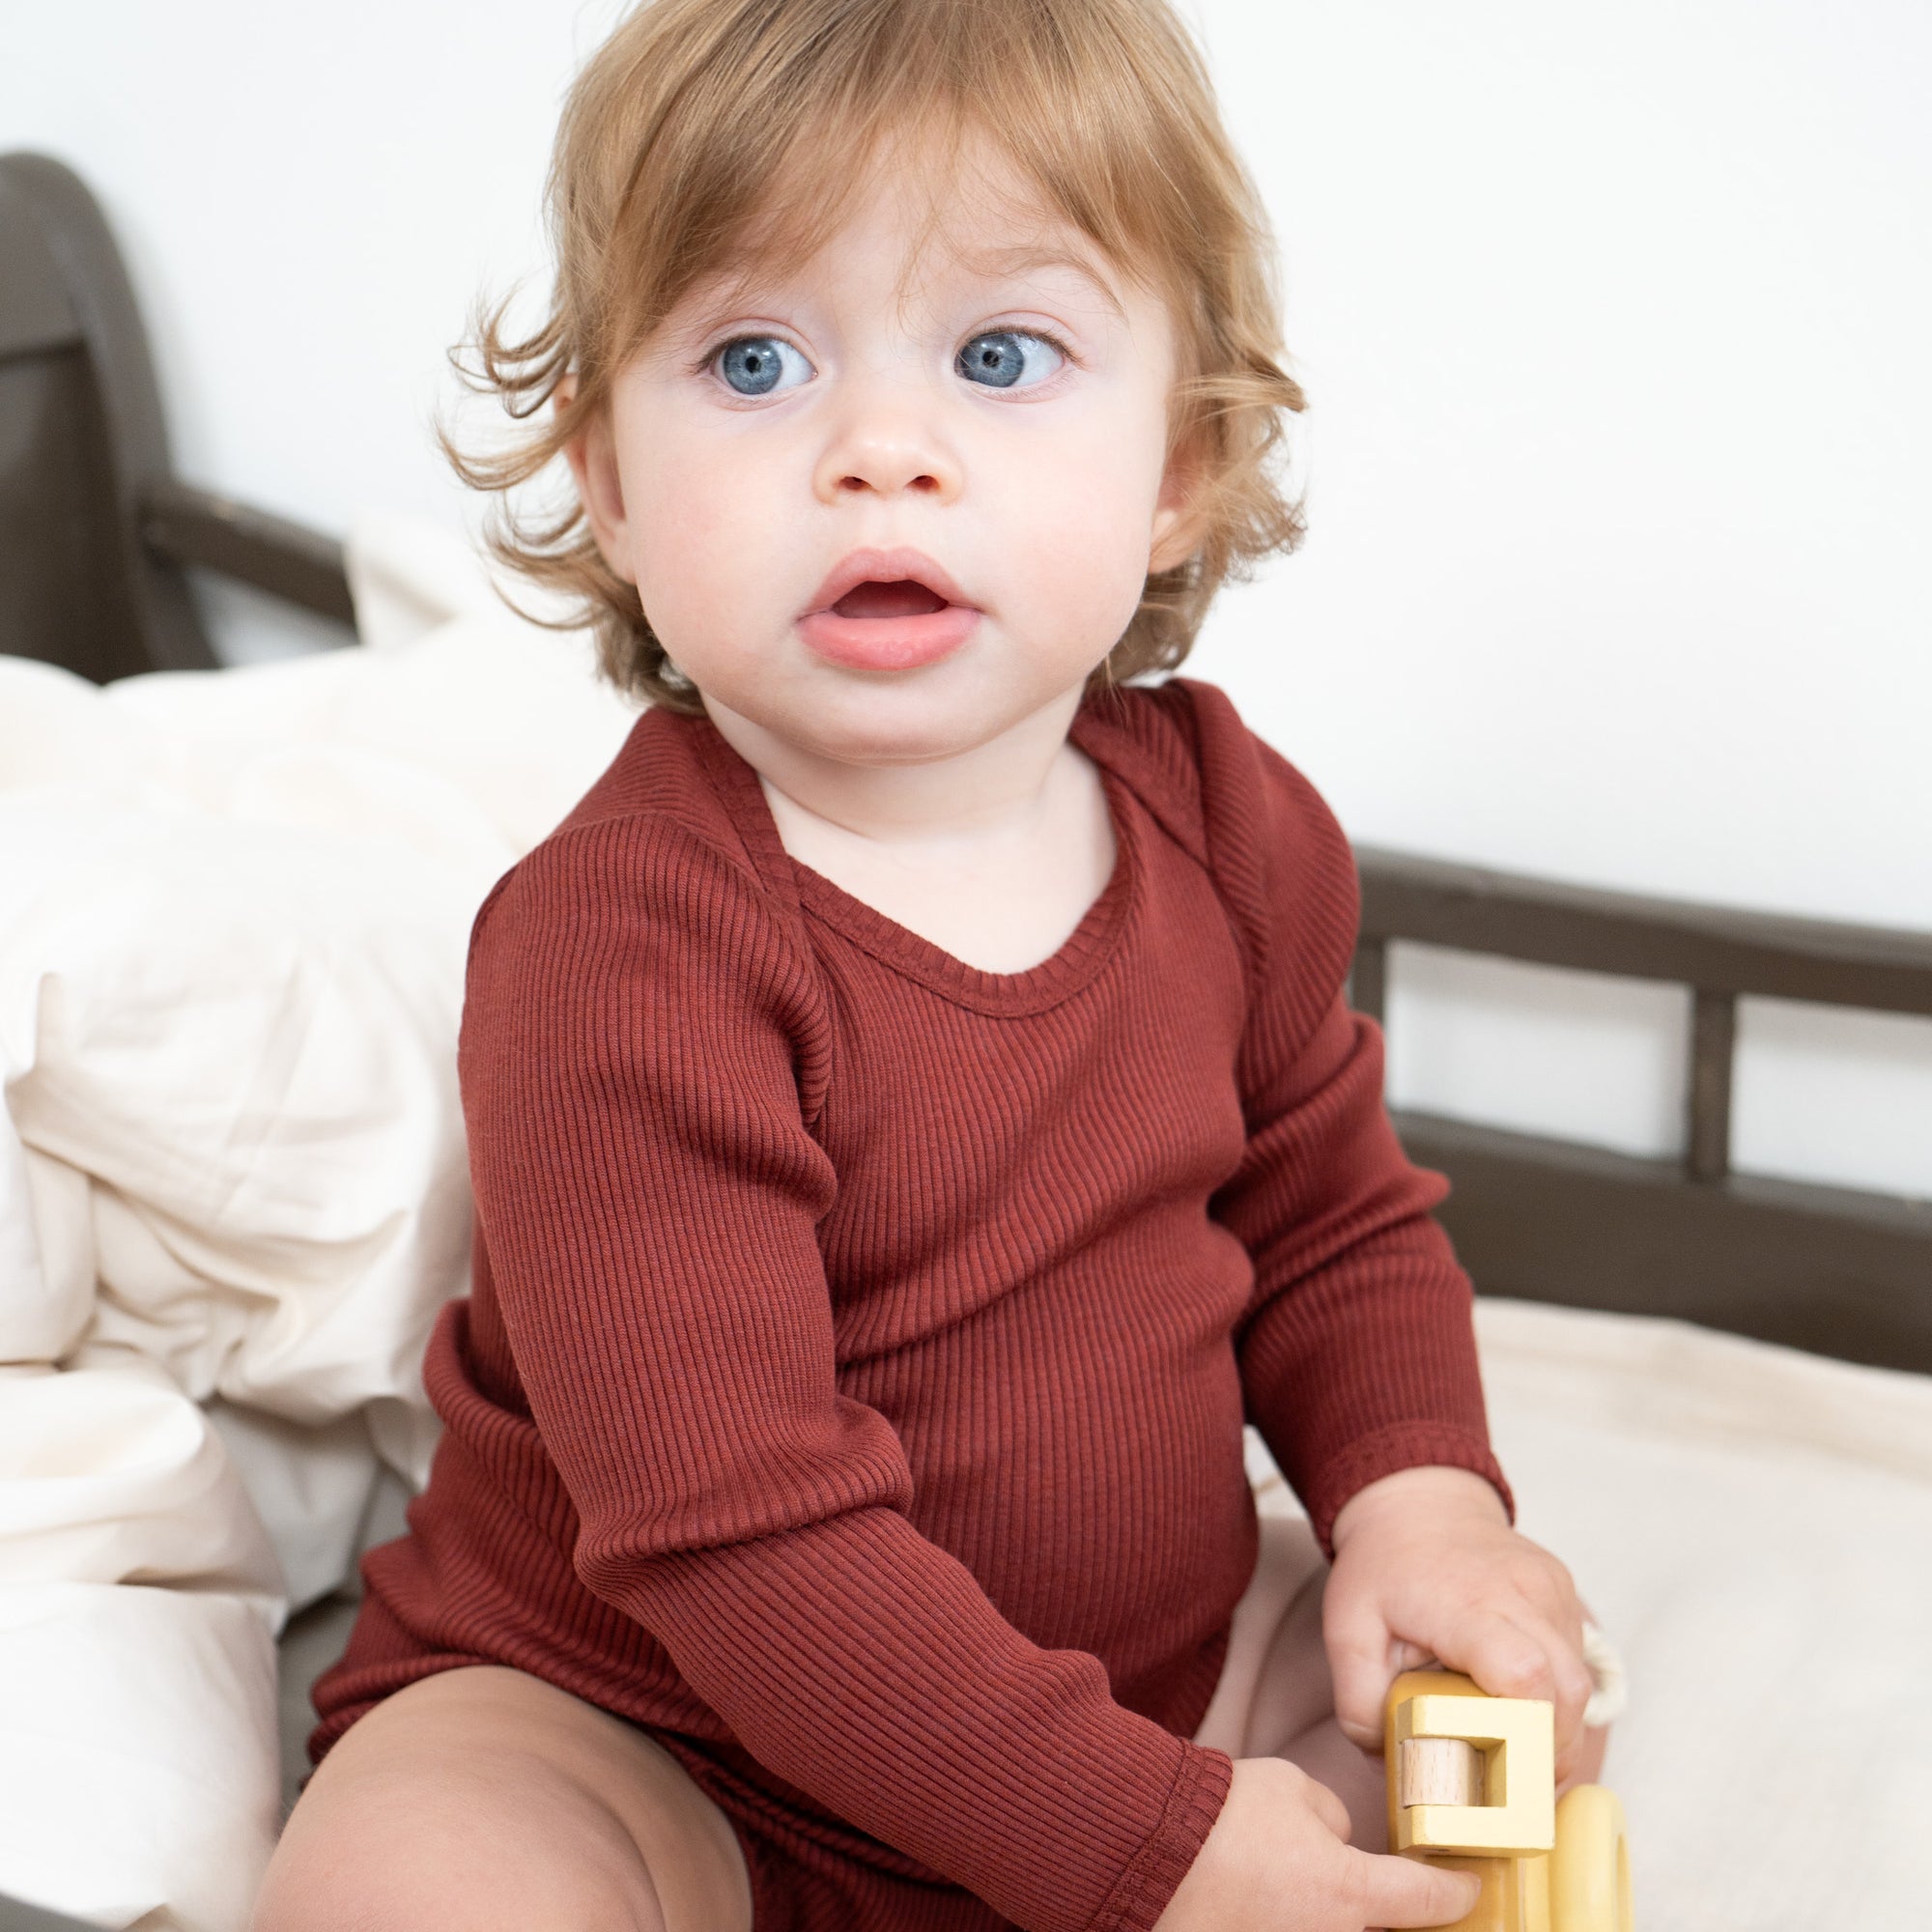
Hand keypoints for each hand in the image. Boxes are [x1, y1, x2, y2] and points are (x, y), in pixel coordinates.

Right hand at [1153, 1756, 1479, 1931]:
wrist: (1148, 1854)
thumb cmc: (1221, 1816)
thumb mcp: (1292, 1790)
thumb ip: (1330, 1818)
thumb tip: (1333, 1838)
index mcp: (1350, 1894)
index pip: (1428, 1901)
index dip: (1456, 1892)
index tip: (1469, 1887)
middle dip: (1392, 1914)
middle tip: (1394, 1899)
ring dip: (1333, 1912)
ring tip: (1313, 1886)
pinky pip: (1287, 1931)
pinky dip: (1288, 1918)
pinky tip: (1269, 1903)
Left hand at [1324, 1466, 1599, 1787]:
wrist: (1415, 1501)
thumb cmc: (1382, 1567)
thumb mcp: (1347, 1631)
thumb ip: (1360, 1704)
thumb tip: (1393, 1764)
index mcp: (1464, 1603)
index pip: (1524, 1672)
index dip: (1525, 1732)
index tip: (1503, 1765)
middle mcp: (1520, 1590)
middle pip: (1567, 1690)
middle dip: (1547, 1748)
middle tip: (1511, 1775)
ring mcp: (1549, 1587)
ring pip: (1579, 1679)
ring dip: (1555, 1722)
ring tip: (1513, 1737)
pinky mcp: (1562, 1589)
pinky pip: (1576, 1655)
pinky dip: (1557, 1689)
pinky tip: (1518, 1692)